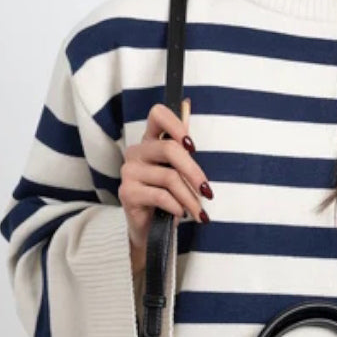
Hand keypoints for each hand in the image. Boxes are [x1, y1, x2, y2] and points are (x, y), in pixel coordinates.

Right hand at [118, 100, 213, 275]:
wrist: (151, 231)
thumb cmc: (168, 198)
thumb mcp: (179, 171)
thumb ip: (182, 143)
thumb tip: (187, 104)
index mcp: (150, 141)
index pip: (158, 114)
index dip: (176, 124)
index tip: (192, 146)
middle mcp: (136, 152)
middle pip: (169, 149)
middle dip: (194, 172)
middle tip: (208, 192)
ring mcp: (129, 172)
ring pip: (169, 178)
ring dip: (190, 198)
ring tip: (199, 212)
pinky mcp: (128, 193)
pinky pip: (160, 195)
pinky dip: (177, 206)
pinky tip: (182, 214)